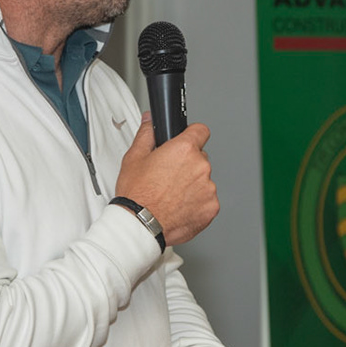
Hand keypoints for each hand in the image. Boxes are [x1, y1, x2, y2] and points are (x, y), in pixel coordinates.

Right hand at [114, 114, 219, 246]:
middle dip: (188, 164)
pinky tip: (179, 206)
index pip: (201, 130)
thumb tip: (150, 121)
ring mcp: (208, 189)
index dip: (192, 135)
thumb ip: (147, 134)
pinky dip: (196, 203)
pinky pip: (207, 200)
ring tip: (171, 195)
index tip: (187, 141)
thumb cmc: (137, 195)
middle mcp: (200, 167)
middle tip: (169, 176)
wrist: (140, 225)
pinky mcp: (211, 208)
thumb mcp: (134, 158)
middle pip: (200, 158)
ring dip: (192, 185)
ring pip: (204, 180)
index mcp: (184, 150)